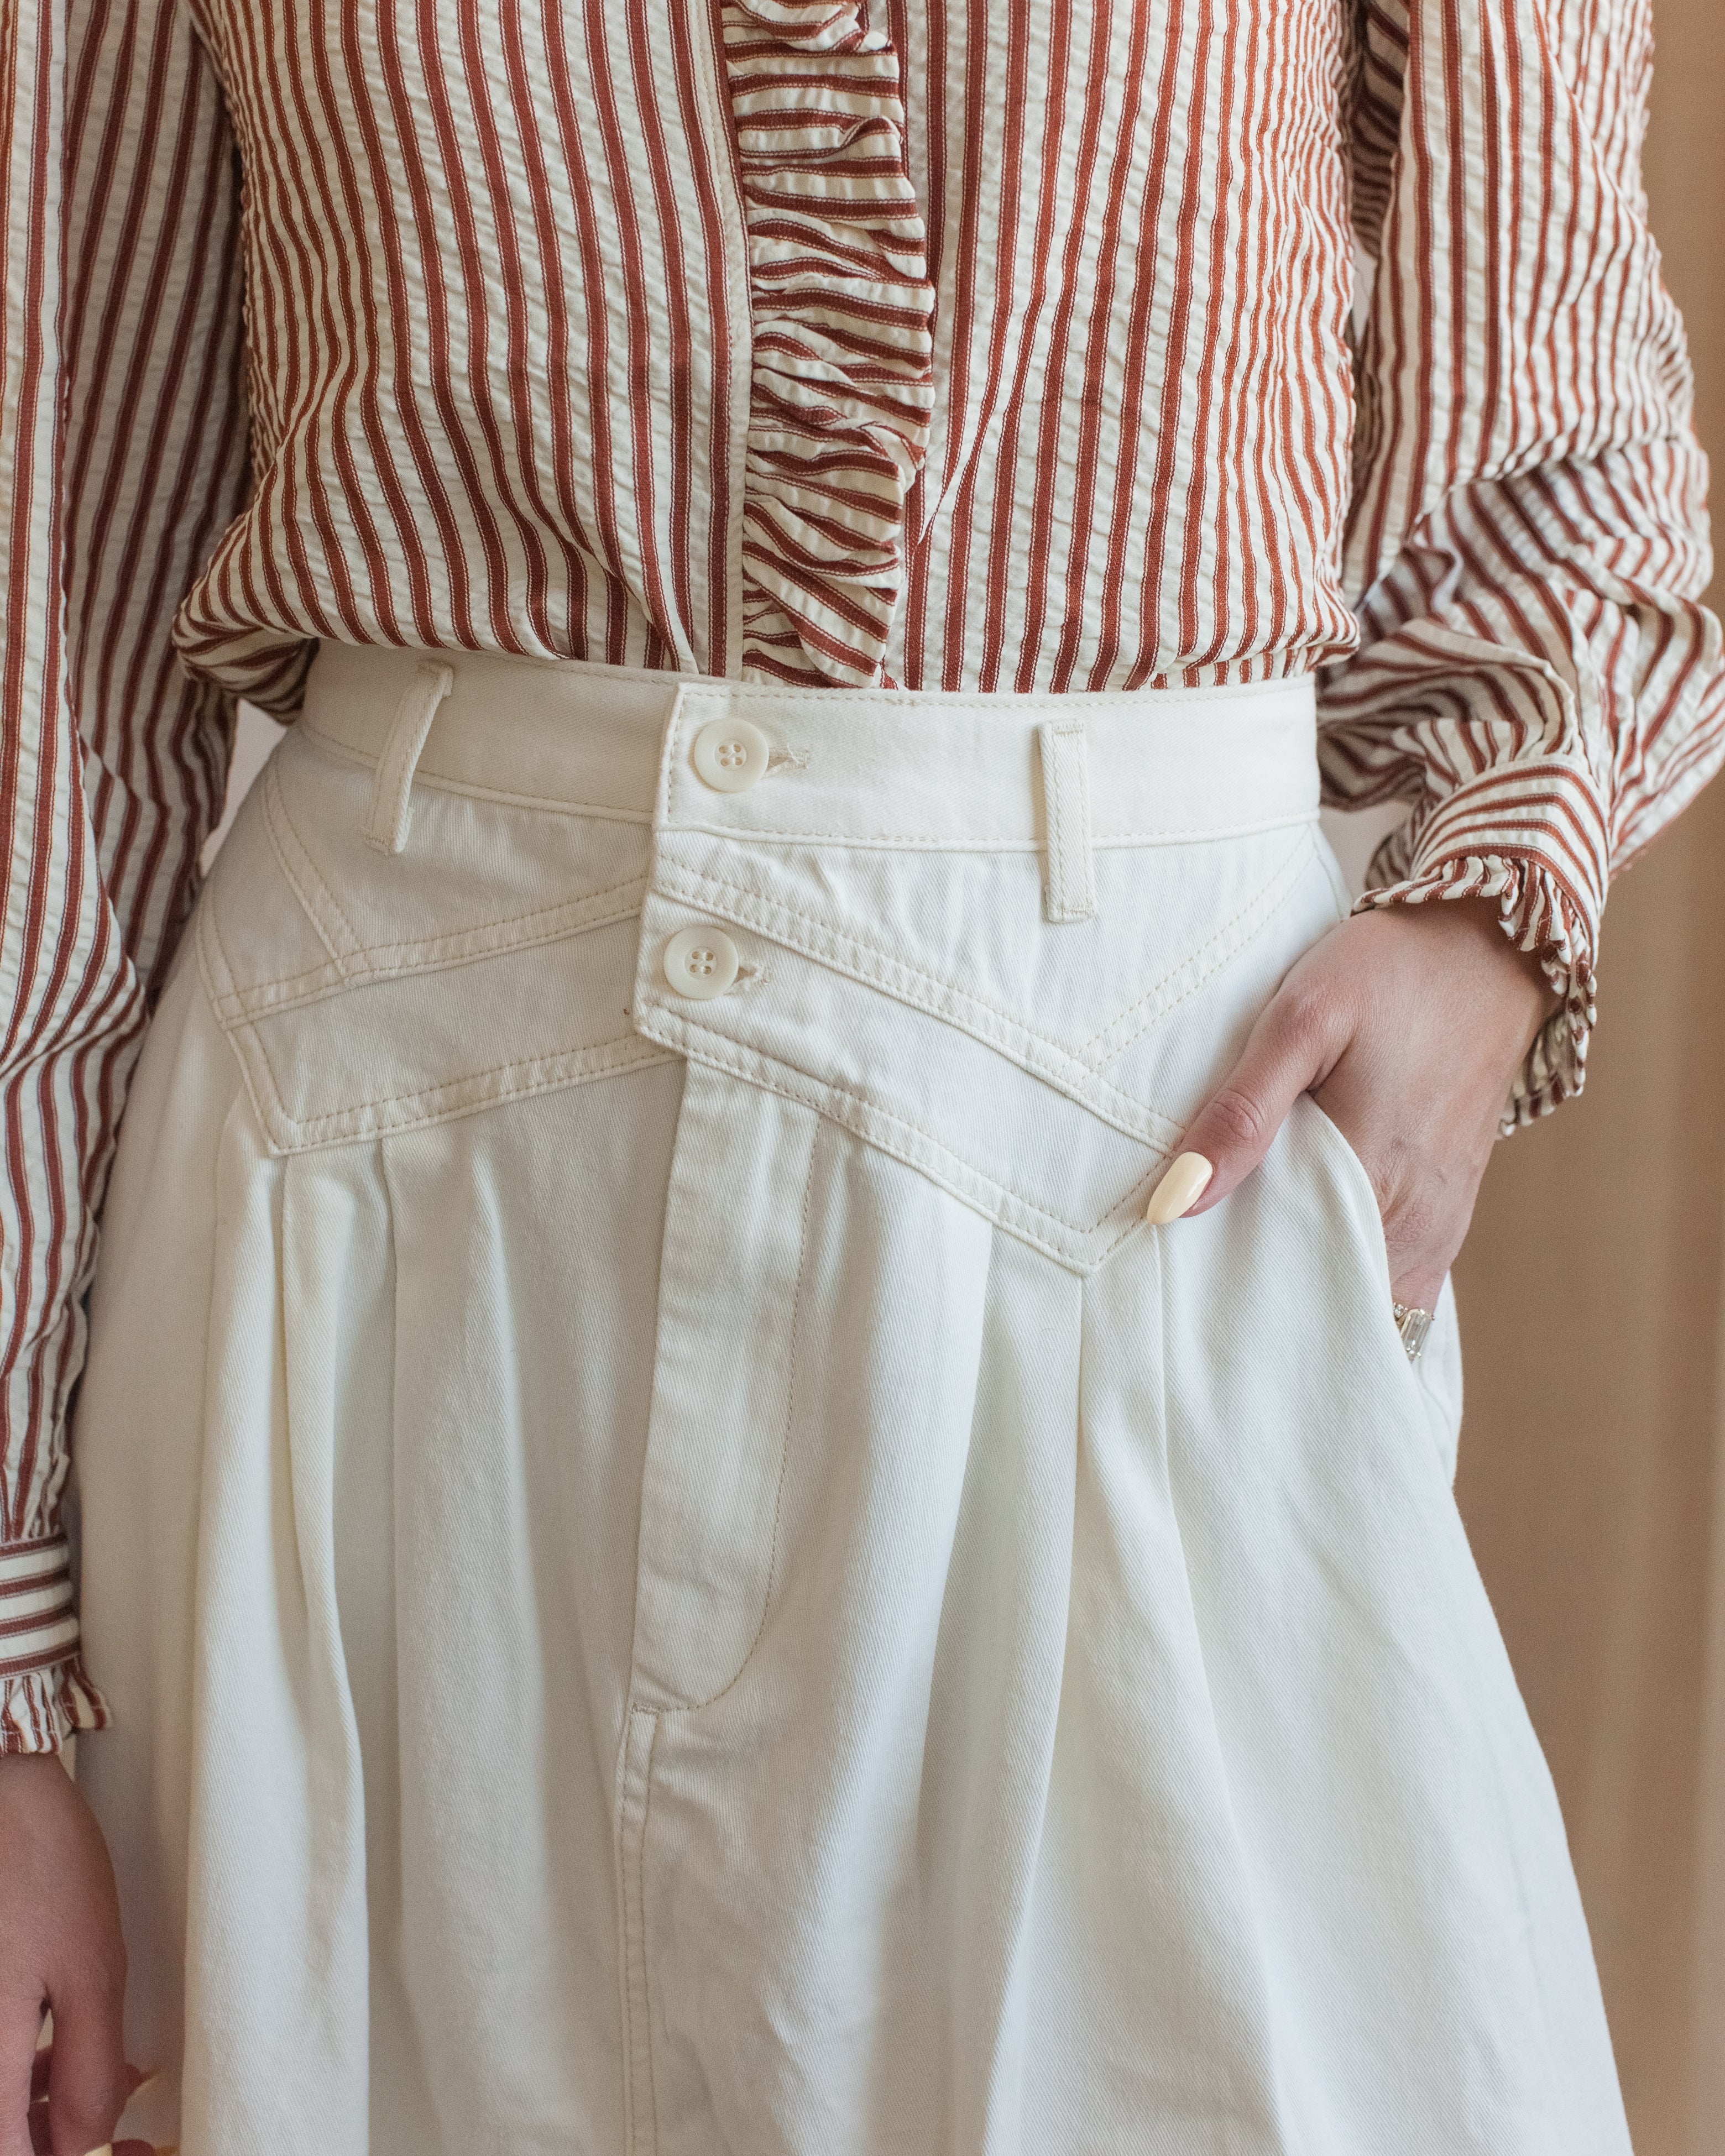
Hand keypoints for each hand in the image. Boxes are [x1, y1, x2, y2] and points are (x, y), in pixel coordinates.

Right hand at [0, 1753, 126, 2155]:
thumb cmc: (39, 1868)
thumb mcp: (90, 1972)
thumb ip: (87, 2069)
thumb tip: (89, 2141)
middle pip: (6, 2136)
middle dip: (59, 2141)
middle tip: (123, 2136)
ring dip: (42, 2113)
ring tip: (100, 2083)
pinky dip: (20, 2077)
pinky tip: (57, 2056)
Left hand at [1145, 901, 1560, 1308]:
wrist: (1489, 943)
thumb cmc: (1391, 973)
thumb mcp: (1302, 1020)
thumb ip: (1242, 1113)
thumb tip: (1175, 1204)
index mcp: (1374, 1180)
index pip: (1297, 1291)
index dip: (1239, 1306)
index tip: (1190, 1298)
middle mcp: (1417, 1218)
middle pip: (1330, 1303)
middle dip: (1270, 1308)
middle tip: (1205, 1288)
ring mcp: (1441, 1218)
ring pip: (1368, 1295)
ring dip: (1311, 1291)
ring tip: (1247, 1267)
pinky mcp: (1451, 1205)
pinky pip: (1398, 1272)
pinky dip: (1351, 1270)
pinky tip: (1304, 1243)